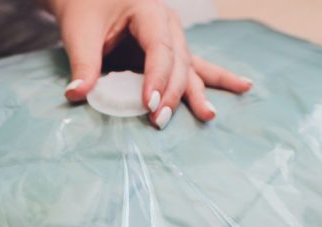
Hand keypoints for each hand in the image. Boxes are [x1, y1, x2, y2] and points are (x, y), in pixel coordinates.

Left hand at [46, 0, 252, 128]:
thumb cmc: (84, 8)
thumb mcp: (79, 32)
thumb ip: (82, 64)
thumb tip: (76, 95)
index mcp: (149, 11)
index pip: (160, 49)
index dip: (156, 78)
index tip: (148, 104)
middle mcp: (167, 23)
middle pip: (178, 62)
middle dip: (172, 93)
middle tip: (160, 121)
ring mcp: (173, 37)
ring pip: (190, 67)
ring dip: (197, 92)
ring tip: (209, 115)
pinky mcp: (171, 50)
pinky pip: (195, 67)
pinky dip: (215, 79)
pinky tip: (245, 86)